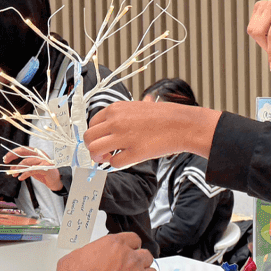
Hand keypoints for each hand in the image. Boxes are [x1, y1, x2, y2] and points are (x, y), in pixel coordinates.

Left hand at [3, 146, 61, 191]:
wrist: (54, 180)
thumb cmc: (43, 172)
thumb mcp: (31, 168)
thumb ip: (22, 166)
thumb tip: (11, 168)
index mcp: (36, 152)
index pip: (22, 149)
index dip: (13, 153)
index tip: (5, 158)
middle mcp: (39, 154)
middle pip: (23, 151)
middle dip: (12, 155)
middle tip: (5, 161)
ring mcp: (42, 160)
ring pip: (26, 161)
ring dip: (18, 168)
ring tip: (14, 174)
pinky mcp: (45, 167)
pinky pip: (32, 170)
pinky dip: (24, 174)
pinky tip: (20, 178)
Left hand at [84, 101, 220, 168]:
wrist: (182, 124)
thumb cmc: (163, 116)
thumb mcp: (139, 106)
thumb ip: (122, 114)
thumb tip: (110, 125)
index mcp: (116, 109)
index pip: (92, 123)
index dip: (95, 134)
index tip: (102, 140)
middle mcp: (116, 121)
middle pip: (88, 137)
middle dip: (92, 147)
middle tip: (102, 152)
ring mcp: (124, 137)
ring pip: (94, 150)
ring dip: (98, 157)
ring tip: (107, 158)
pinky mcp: (134, 152)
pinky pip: (113, 163)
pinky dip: (116, 164)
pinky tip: (125, 159)